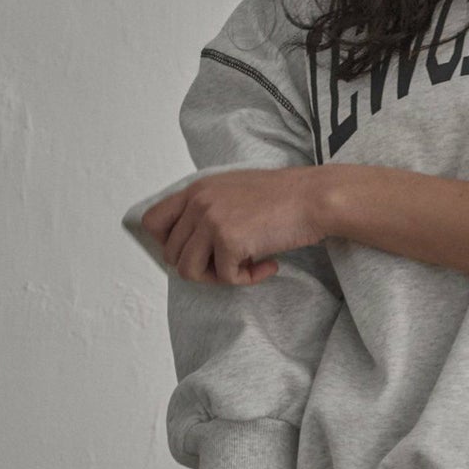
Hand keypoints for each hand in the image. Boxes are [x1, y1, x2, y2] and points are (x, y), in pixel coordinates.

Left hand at [141, 166, 325, 284]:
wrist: (315, 198)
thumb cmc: (285, 197)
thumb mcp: (235, 190)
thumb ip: (210, 208)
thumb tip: (194, 243)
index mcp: (197, 189)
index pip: (153, 221)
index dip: (167, 243)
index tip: (194, 251)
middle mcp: (198, 203)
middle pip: (172, 254)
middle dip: (201, 267)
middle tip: (231, 264)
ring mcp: (211, 221)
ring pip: (189, 271)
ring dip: (218, 277)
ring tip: (246, 267)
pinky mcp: (229, 241)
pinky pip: (226, 278)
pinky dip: (248, 279)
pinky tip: (270, 265)